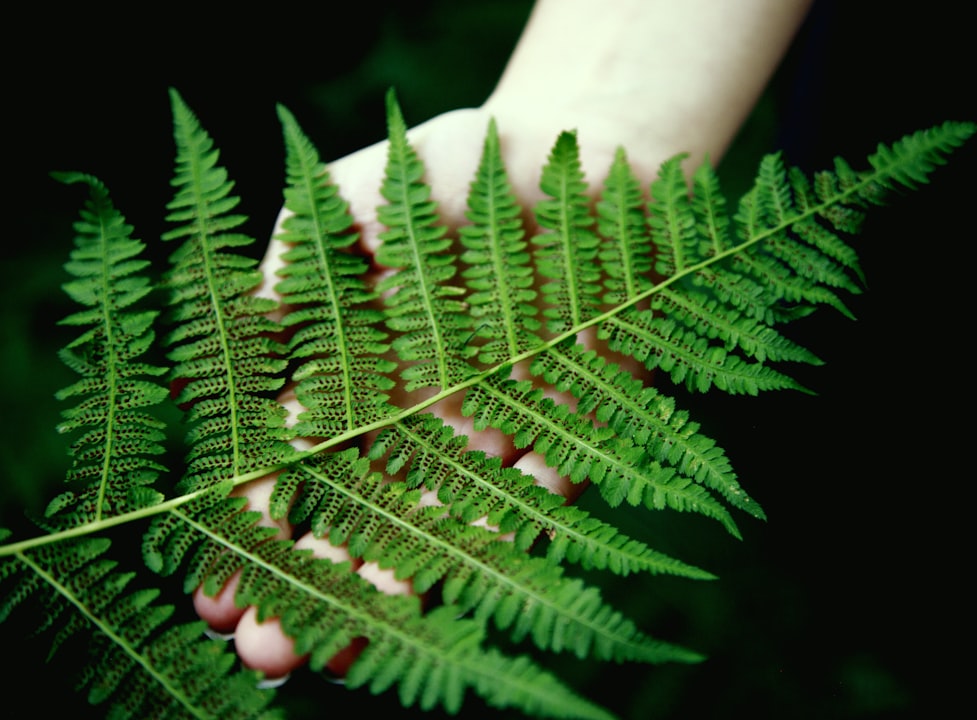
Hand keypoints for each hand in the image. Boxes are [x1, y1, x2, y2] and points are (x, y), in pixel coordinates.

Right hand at [191, 104, 651, 680]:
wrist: (581, 156)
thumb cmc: (460, 166)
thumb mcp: (362, 190)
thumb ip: (304, 251)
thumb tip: (244, 323)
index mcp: (359, 371)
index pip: (294, 464)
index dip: (253, 525)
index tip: (211, 585)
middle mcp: (421, 414)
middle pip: (360, 514)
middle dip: (311, 583)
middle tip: (260, 651)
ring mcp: (495, 427)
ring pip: (441, 524)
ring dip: (393, 588)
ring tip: (340, 657)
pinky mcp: (575, 424)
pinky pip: (539, 490)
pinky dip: (504, 535)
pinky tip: (460, 584)